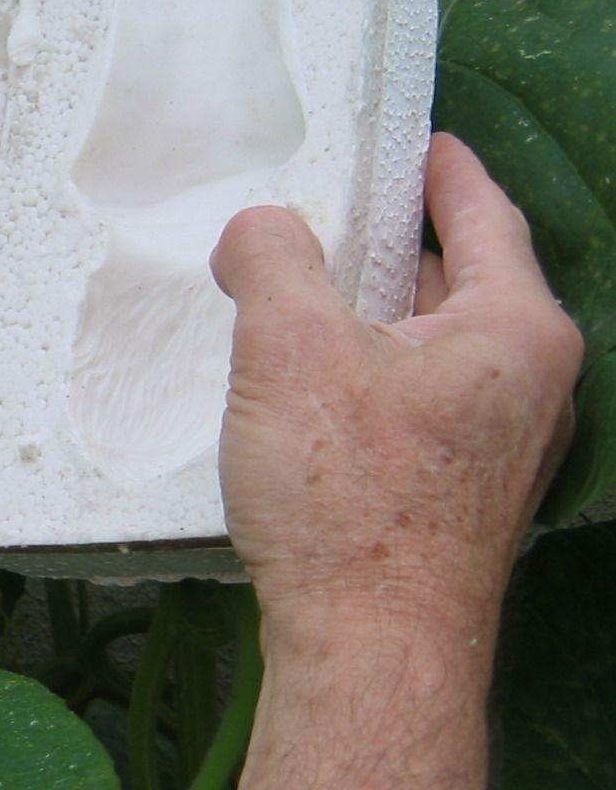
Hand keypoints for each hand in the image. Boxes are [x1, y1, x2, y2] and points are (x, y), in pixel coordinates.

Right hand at [210, 132, 582, 789]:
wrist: (369, 650)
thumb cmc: (345, 493)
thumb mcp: (288, 346)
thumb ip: (270, 257)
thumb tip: (256, 230)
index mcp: (515, 332)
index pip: (486, 217)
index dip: (446, 170)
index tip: (423, 139)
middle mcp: (532, 386)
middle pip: (464, 281)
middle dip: (401, 243)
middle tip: (339, 211)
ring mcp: (505, 447)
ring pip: (440, 345)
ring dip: (383, 312)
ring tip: (316, 290)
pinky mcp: (466, 493)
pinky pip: (427, 396)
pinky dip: (380, 368)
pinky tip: (320, 380)